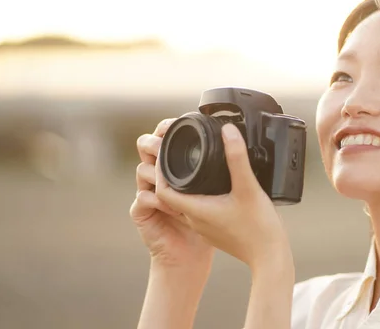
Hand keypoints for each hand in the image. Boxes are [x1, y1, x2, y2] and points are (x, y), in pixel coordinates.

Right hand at [130, 118, 214, 267]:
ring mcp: (147, 195)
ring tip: (172, 175)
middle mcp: (160, 178)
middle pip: (147, 150)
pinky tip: (171, 205)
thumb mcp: (225, 191)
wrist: (193, 256)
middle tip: (168, 143)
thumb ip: (226, 167)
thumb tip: (238, 142)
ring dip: (155, 170)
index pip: (166, 141)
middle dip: (155, 143)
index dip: (167, 129)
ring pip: (141, 171)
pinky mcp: (142, 215)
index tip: (178, 123)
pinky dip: (153, 199)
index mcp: (179, 169)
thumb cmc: (211, 224)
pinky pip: (141, 201)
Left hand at [154, 123, 292, 270]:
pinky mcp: (215, 231)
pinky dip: (201, 196)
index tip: (169, 154)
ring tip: (197, 167)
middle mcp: (194, 220)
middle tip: (181, 153)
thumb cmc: (259, 227)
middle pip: (172, 194)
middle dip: (173, 174)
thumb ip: (237, 157)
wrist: (270, 257)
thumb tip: (228, 131)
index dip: (160, 170)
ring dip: (186, 186)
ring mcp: (204, 228)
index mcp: (195, 210)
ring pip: (185, 202)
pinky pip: (200, 210)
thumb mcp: (248, 187)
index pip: (162, 189)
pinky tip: (215, 188)